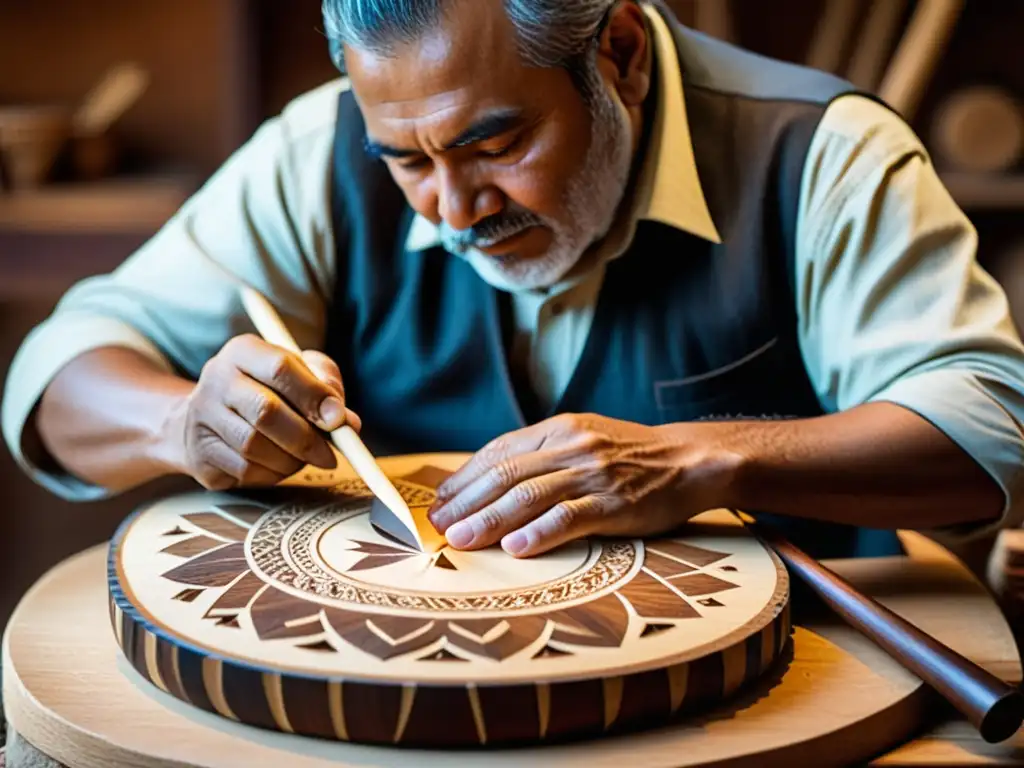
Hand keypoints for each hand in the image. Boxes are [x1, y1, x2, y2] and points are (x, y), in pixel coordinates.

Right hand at [163, 334, 360, 489]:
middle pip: (265, 412)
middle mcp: (216, 379)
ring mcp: (202, 417)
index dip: (314, 396)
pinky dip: (273, 474)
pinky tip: (280, 465)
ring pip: (255, 447)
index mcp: (243, 351)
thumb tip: (346, 421)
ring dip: (291, 460)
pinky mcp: (200, 453)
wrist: (208, 417)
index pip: (280, 368)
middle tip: (330, 454)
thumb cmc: (267, 390)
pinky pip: (245, 471)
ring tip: (304, 457)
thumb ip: (326, 386)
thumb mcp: (299, 372)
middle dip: (306, 438)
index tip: (338, 419)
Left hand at [427, 413, 738, 556]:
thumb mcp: (583, 438)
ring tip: (462, 540)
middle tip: (438, 527)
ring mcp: (593, 475)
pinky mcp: (615, 504)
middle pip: (506, 474)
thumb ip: (541, 453)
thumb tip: (490, 480)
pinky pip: (570, 518)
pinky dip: (540, 533)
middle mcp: (571, 447)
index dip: (465, 477)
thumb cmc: (630, 455)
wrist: (690, 459)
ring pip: (529, 496)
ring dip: (490, 520)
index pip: (499, 451)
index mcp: (559, 428)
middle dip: (467, 502)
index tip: (440, 501)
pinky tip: (516, 549)